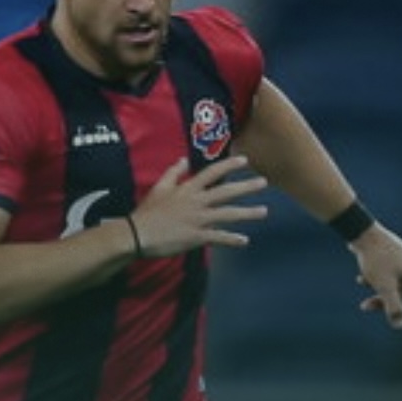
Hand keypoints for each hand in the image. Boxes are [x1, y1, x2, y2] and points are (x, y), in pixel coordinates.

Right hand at [131, 155, 268, 257]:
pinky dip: (232, 240)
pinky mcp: (196, 237)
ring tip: (263, 211)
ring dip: (247, 213)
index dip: (229, 165)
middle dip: (246, 186)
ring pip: (227, 214)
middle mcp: (196, 202)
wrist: (138, 234)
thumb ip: (173, 173)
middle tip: (264, 182)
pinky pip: (218, 237)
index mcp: (187, 189)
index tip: (245, 160)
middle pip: (226, 191)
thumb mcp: (159, 188)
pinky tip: (244, 241)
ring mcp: (198, 219)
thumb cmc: (146, 212)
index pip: (212, 172)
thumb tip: (182, 159)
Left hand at [350, 223, 401, 328]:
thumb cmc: (376, 259)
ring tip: (360, 281)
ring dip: (377, 288)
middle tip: (366, 307)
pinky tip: (360, 277)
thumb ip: (393, 306)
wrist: (363, 232)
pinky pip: (387, 271)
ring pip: (394, 281)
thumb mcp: (384, 286)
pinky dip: (375, 277)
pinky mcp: (393, 252)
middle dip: (386, 300)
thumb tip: (399, 325)